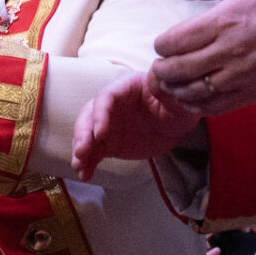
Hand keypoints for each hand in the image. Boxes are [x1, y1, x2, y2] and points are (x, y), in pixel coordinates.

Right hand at [71, 71, 199, 179]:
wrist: (175, 125)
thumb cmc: (176, 106)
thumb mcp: (176, 99)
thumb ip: (167, 91)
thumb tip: (159, 81)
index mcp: (126, 87)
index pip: (106, 96)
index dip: (100, 114)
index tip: (101, 134)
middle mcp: (111, 104)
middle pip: (90, 114)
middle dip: (83, 133)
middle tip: (82, 151)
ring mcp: (107, 124)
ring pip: (87, 133)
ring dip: (81, 148)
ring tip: (79, 165)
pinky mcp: (108, 142)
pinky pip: (93, 151)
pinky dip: (87, 162)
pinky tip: (85, 174)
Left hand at [149, 0, 255, 114]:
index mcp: (222, 21)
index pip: (174, 41)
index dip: (161, 45)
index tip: (163, 44)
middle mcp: (227, 51)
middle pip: (177, 69)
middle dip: (161, 68)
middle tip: (160, 64)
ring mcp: (238, 76)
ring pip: (191, 91)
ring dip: (174, 88)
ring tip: (172, 81)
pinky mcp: (249, 94)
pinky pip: (213, 107)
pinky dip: (195, 105)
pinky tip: (190, 97)